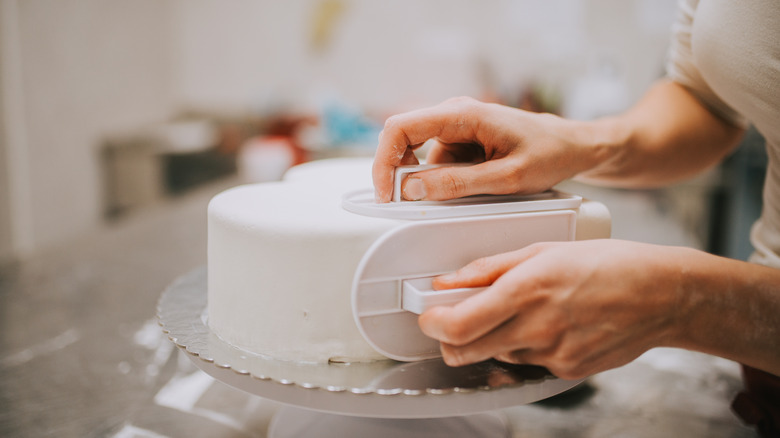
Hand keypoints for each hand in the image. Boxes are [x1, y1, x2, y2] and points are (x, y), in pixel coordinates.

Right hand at [372, 96, 602, 202]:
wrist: (574, 146)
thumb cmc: (550, 152)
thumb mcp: (506, 178)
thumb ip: (458, 184)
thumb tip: (413, 189)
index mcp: (463, 113)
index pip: (401, 128)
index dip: (384, 161)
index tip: (386, 192)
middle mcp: (454, 114)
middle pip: (404, 140)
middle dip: (402, 174)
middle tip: (414, 203)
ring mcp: (457, 127)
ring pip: (421, 157)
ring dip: (431, 181)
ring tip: (473, 192)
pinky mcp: (462, 141)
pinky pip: (438, 163)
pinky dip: (445, 180)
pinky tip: (475, 185)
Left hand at [418, 239, 685, 378]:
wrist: (663, 294)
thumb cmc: (609, 264)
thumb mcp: (543, 249)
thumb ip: (489, 268)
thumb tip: (450, 280)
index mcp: (528, 290)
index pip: (460, 325)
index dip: (433, 324)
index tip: (428, 315)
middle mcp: (538, 327)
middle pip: (466, 352)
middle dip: (450, 339)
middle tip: (453, 320)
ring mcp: (553, 354)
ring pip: (497, 356)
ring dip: (492, 339)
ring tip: (521, 312)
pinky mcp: (568, 370)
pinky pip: (528, 363)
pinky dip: (525, 346)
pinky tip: (549, 325)